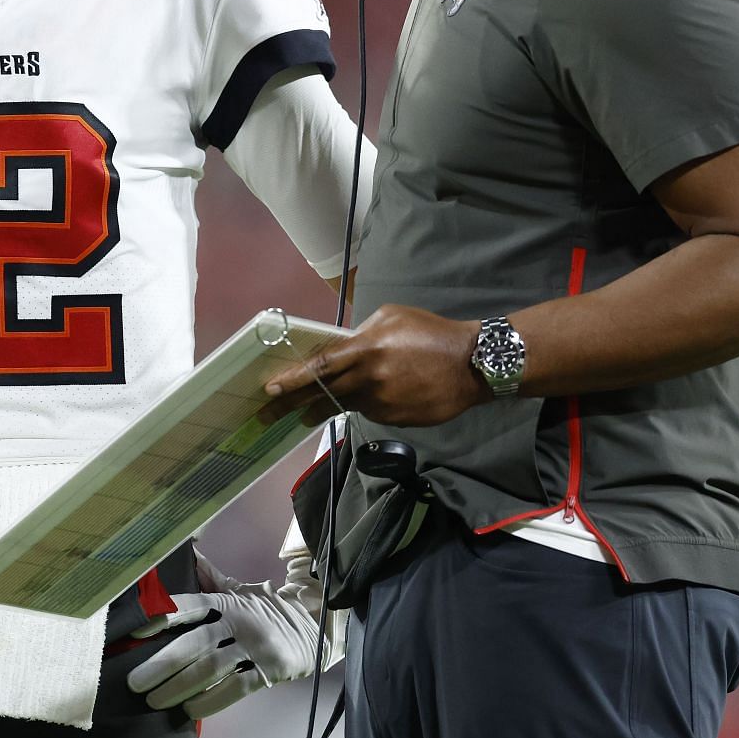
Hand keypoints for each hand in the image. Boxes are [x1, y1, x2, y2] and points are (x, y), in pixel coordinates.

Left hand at [126, 552, 333, 718]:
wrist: (313, 625)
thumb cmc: (266, 609)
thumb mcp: (240, 589)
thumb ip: (210, 578)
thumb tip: (188, 550)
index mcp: (227, 602)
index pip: (190, 605)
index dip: (162, 617)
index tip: (136, 633)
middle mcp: (238, 621)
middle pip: (196, 642)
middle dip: (162, 663)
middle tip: (135, 682)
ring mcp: (254, 646)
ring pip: (211, 668)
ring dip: (179, 686)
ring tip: (155, 700)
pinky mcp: (269, 670)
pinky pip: (236, 688)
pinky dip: (211, 701)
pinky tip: (190, 709)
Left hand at [261, 304, 487, 426]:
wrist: (472, 365)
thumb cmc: (431, 332)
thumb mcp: (392, 317)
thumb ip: (361, 334)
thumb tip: (341, 348)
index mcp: (366, 349)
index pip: (322, 366)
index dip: (294, 379)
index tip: (272, 389)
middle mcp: (370, 379)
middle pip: (324, 393)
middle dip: (292, 404)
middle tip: (266, 415)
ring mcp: (382, 403)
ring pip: (346, 404)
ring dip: (325, 406)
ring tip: (304, 412)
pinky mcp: (395, 420)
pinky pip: (371, 411)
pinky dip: (365, 404)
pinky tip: (377, 396)